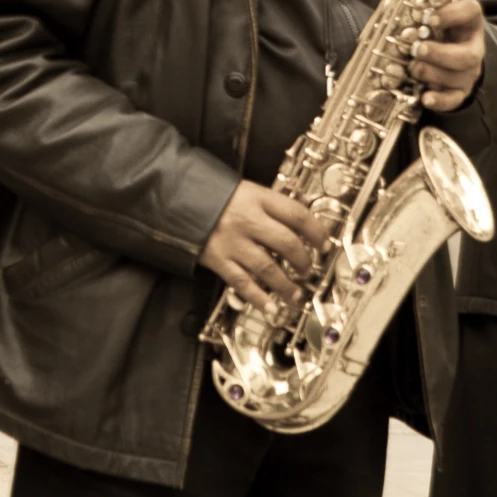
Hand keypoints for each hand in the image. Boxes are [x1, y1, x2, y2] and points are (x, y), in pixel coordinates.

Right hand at [199, 180, 330, 309]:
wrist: (172, 197)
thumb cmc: (208, 192)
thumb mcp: (242, 189)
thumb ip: (265, 205)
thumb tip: (294, 225)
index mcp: (256, 197)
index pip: (296, 214)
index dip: (316, 231)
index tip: (324, 243)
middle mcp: (247, 219)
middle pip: (287, 243)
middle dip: (303, 260)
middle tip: (307, 268)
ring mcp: (232, 241)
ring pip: (269, 268)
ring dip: (286, 285)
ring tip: (295, 293)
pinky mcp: (218, 259)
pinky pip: (243, 283)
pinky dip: (259, 298)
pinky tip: (270, 307)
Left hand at [414, 0, 487, 112]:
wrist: (452, 52)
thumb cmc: (439, 30)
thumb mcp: (436, 15)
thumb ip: (424, 9)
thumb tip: (406, 3)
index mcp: (468, 22)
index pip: (471, 11)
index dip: (452, 14)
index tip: (430, 17)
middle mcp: (473, 47)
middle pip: (468, 55)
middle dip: (440, 53)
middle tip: (418, 49)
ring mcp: (468, 72)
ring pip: (459, 77)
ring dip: (433, 73)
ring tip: (414, 68)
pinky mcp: (460, 91)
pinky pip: (454, 99)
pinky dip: (440, 100)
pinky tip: (426, 98)